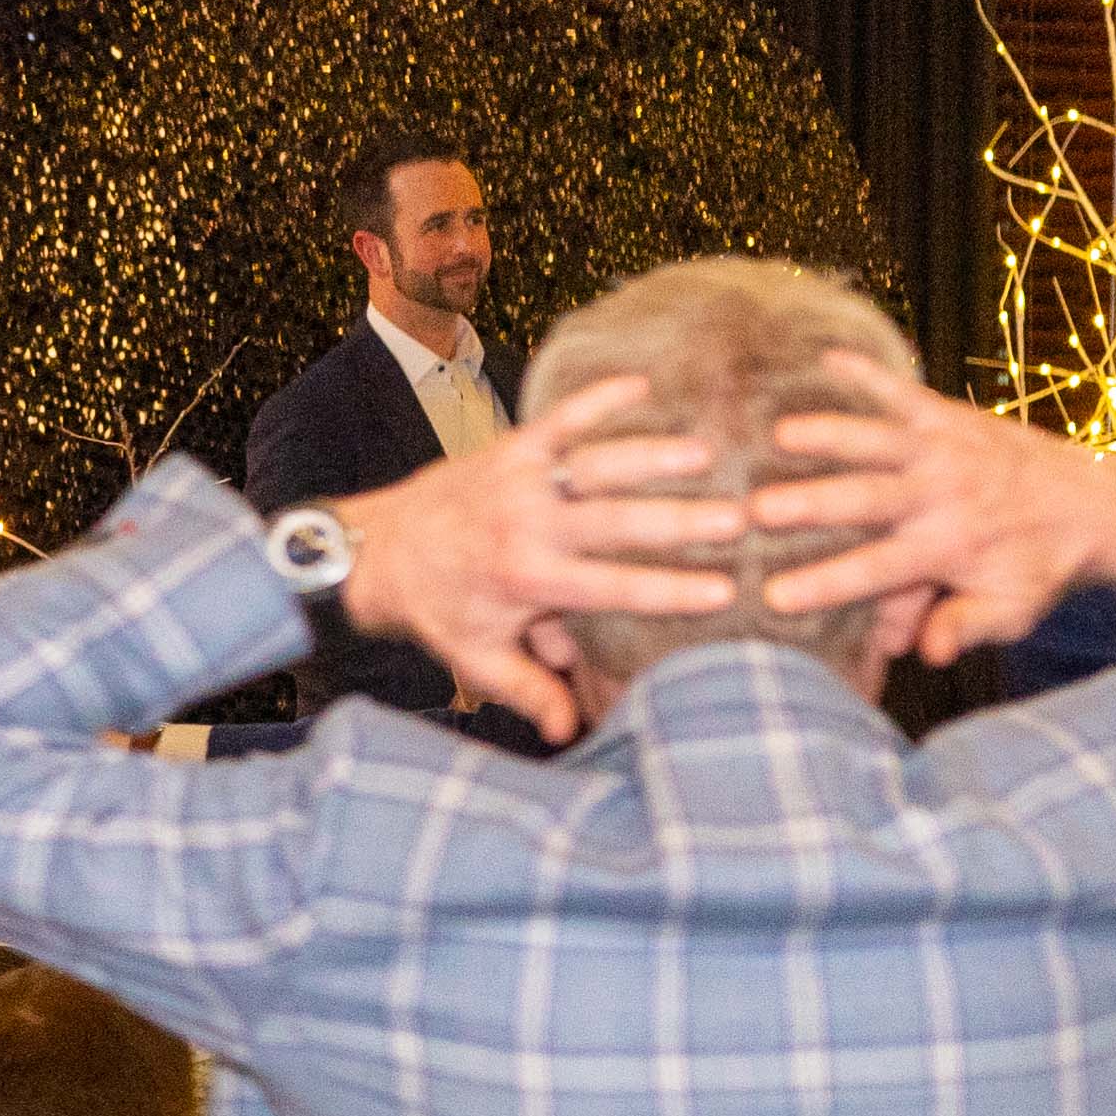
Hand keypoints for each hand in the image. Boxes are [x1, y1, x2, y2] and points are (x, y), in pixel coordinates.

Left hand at [325, 377, 744, 733]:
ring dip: (651, 456)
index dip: (671, 591)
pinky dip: (597, 399)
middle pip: (616, 523)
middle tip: (741, 518)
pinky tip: (645, 384)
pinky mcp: (510, 448)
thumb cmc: (437, 609)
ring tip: (709, 453)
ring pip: (595, 466)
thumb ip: (529, 689)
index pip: (613, 589)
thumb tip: (571, 730)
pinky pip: (559, 418)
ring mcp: (520, 482)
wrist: (374, 552)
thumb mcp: (477, 658)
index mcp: (529, 581)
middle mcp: (528, 527)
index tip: (726, 591)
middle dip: (679, 521)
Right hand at [740, 368, 1115, 664]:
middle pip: (868, 501)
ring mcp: (945, 450)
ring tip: (779, 434)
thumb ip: (963, 625)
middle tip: (754, 511)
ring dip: (830, 435)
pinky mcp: (949, 417)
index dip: (826, 583)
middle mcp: (943, 496)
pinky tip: (824, 359)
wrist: (1101, 504)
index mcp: (950, 549)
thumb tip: (922, 652)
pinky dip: (868, 375)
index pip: (878, 571)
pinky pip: (904, 392)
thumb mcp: (1011, 610)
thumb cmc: (1040, 565)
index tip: (774, 597)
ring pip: (880, 441)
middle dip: (811, 505)